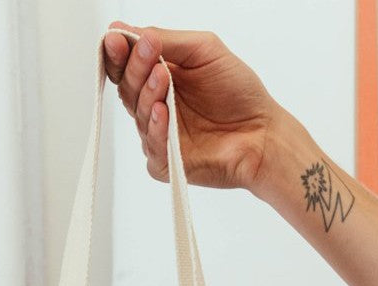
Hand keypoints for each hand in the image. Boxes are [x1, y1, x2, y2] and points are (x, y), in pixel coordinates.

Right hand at [102, 21, 282, 193]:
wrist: (261, 132)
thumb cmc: (238, 92)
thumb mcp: (203, 50)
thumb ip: (167, 40)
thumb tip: (128, 31)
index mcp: (161, 76)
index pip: (127, 64)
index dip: (118, 51)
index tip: (116, 38)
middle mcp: (156, 105)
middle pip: (127, 87)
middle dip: (134, 67)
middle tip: (147, 52)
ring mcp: (159, 134)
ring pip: (138, 114)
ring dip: (147, 93)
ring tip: (162, 78)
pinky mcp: (166, 162)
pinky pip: (152, 147)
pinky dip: (156, 129)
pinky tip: (162, 112)